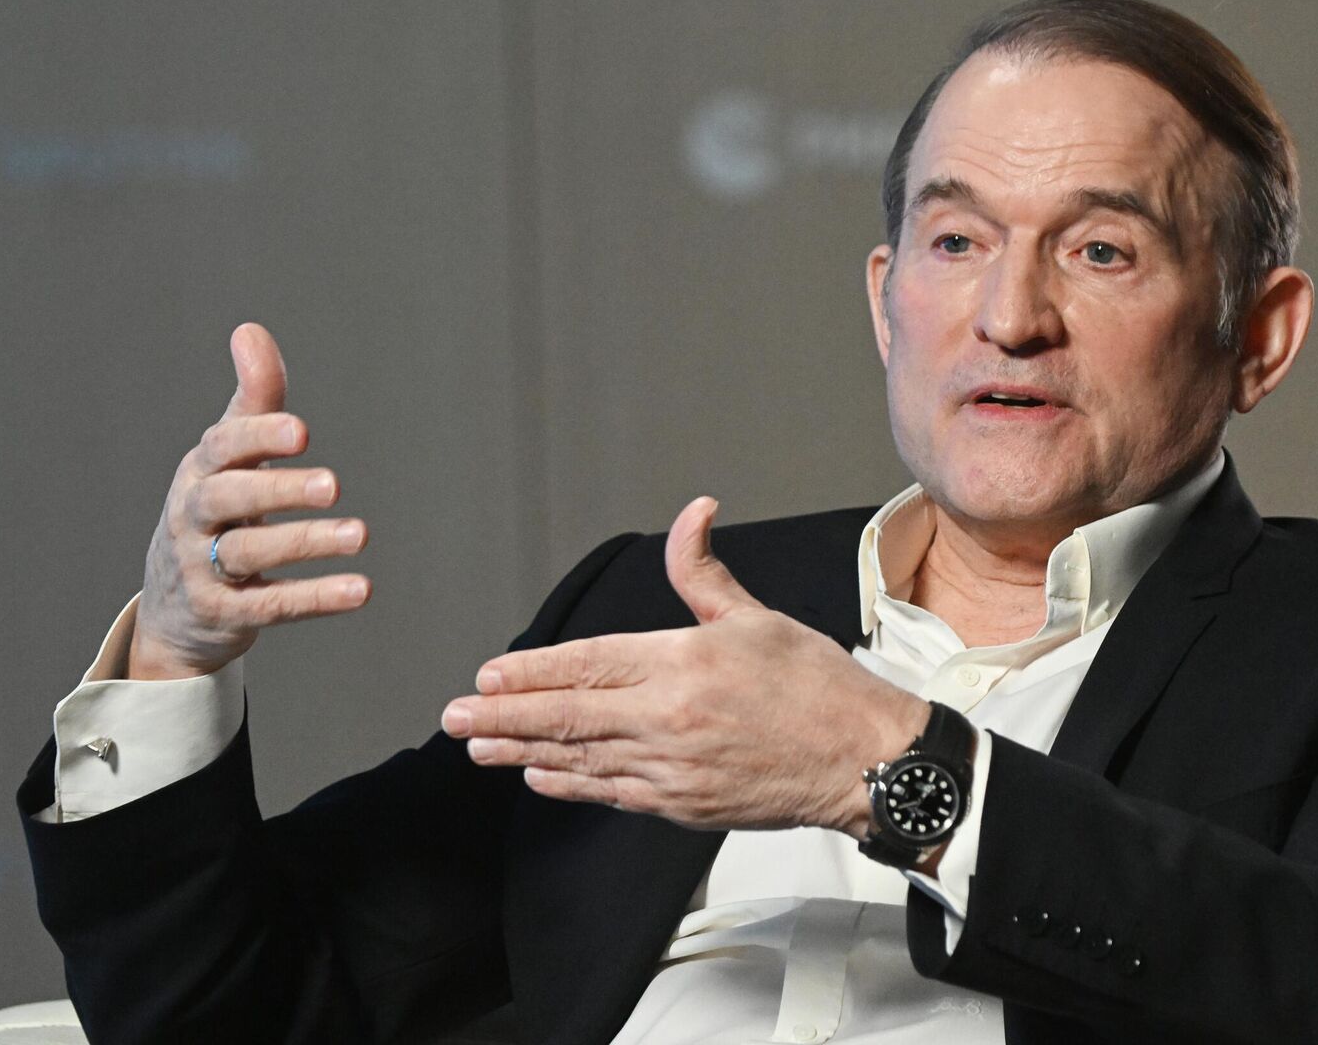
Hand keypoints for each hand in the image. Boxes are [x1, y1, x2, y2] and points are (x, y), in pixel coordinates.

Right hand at [127, 323, 371, 679]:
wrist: (174, 607)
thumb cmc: (216, 513)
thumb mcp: (229, 457)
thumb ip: (253, 400)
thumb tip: (250, 330)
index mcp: (199, 471)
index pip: (223, 447)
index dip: (259, 436)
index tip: (303, 431)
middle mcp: (193, 517)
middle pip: (229, 499)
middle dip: (279, 489)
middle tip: (333, 483)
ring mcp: (202, 568)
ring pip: (251, 553)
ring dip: (306, 543)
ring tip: (359, 533)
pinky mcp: (223, 614)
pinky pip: (269, 606)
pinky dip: (315, 598)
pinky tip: (360, 589)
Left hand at [441, 497, 928, 834]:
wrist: (862, 761)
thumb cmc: (817, 688)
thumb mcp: (756, 618)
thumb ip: (703, 572)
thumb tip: (693, 511)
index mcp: (682, 663)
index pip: (586, 664)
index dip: (531, 672)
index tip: (487, 675)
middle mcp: (668, 718)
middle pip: (566, 716)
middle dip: (503, 716)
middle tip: (455, 716)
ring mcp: (671, 767)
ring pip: (578, 758)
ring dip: (522, 752)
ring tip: (479, 746)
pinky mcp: (682, 804)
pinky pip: (610, 792)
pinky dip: (570, 783)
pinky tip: (540, 777)